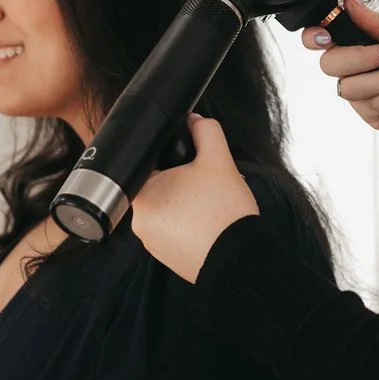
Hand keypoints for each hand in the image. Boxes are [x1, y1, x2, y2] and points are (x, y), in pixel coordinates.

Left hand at [131, 114, 258, 283]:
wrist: (239, 259)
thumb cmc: (224, 211)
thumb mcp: (218, 159)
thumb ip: (206, 130)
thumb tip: (194, 120)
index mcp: (142, 194)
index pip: (148, 165)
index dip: (171, 160)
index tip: (189, 164)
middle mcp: (139, 222)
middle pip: (160, 188)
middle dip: (184, 182)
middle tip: (208, 184)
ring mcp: (152, 244)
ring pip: (169, 210)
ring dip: (188, 204)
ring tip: (213, 205)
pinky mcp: (167, 258)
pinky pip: (176, 232)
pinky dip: (191, 226)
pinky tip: (211, 223)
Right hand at [302, 0, 378, 134]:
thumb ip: (373, 19)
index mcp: (349, 41)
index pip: (315, 38)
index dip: (313, 37)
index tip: (327, 36)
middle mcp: (347, 68)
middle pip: (329, 65)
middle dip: (363, 59)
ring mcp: (357, 93)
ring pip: (353, 89)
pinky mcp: (371, 114)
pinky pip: (375, 106)